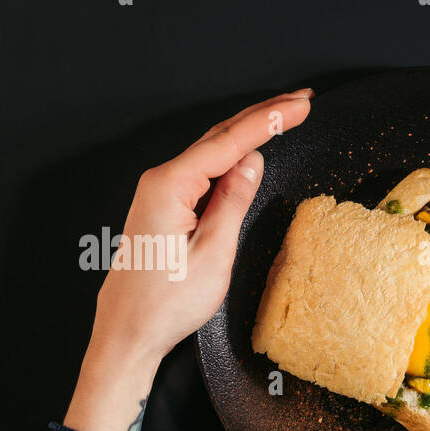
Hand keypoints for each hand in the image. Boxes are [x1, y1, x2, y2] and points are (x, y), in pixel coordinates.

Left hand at [88, 89, 312, 369]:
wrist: (128, 330)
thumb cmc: (165, 303)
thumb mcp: (213, 253)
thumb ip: (233, 202)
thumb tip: (252, 162)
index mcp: (171, 186)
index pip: (230, 142)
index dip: (270, 120)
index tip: (301, 106)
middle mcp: (160, 181)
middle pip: (220, 136)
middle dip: (263, 115)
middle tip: (301, 101)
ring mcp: (160, 192)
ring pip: (212, 151)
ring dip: (249, 133)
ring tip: (284, 116)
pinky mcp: (164, 206)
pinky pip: (203, 171)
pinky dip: (231, 157)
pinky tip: (249, 152)